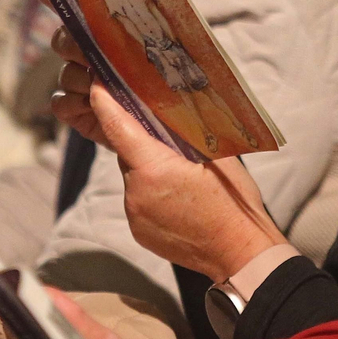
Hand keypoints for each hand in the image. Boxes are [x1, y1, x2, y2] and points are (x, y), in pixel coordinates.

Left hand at [49, 28, 285, 280]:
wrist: (240, 253)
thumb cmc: (234, 202)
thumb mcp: (217, 158)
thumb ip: (186, 136)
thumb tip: (170, 117)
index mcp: (154, 168)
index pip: (118, 127)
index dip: (104, 103)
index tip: (96, 85)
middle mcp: (136, 193)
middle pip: (128, 155)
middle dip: (142, 144)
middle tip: (169, 141)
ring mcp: (135, 216)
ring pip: (133, 179)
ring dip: (148, 172)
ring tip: (183, 179)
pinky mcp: (139, 232)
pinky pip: (138, 202)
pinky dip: (151, 195)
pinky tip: (179, 200)